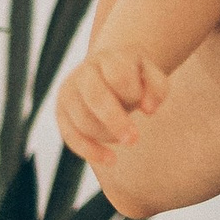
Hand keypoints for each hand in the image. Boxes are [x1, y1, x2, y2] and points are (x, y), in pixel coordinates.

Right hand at [55, 41, 167, 161]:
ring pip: (84, 120)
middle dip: (116, 121)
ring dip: (108, 134)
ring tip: (125, 136)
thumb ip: (157, 88)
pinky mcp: (62, 113)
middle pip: (96, 97)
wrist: (106, 70)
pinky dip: (90, 151)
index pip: (119, 76)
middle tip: (134, 139)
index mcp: (108, 59)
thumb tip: (149, 109)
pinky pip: (70, 136)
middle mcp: (84, 73)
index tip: (145, 107)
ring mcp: (69, 93)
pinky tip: (110, 160)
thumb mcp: (151, 75)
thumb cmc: (134, 77)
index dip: (134, 94)